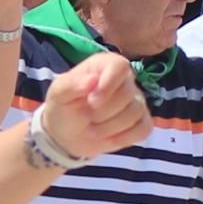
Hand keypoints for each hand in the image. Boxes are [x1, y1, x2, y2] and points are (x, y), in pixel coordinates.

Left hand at [35, 51, 150, 160]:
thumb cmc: (64, 107)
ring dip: (109, 127)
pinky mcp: (141, 121)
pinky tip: (108, 138)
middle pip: (127, 93)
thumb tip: (92, 79)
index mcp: (105, 65)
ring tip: (91, 129)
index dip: (109, 84)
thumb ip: (71, 84)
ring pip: (135, 113)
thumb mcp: (58, 94)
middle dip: (102, 112)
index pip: (119, 66)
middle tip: (85, 117)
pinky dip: (124, 138)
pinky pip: (144, 129)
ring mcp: (136, 101)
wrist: (68, 134)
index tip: (92, 101)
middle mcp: (125, 80)